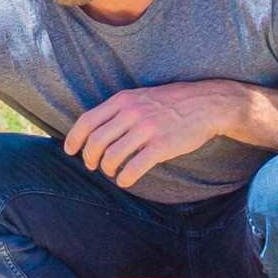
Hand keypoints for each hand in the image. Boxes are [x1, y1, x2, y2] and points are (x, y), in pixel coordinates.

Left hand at [64, 81, 246, 188]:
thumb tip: (92, 130)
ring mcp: (147, 129)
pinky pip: (134, 168)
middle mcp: (131, 113)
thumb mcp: (139, 97)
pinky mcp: (162, 146)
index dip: (74, 139)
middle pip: (95, 142)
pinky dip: (125, 178)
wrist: (207, 104)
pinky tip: (126, 180)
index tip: (70, 151)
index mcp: (122, 100)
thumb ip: (117, 110)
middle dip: (89, 158)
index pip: (86, 121)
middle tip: (92, 166)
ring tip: (112, 172)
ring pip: (112, 157)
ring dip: (107, 169)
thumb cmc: (170, 103)